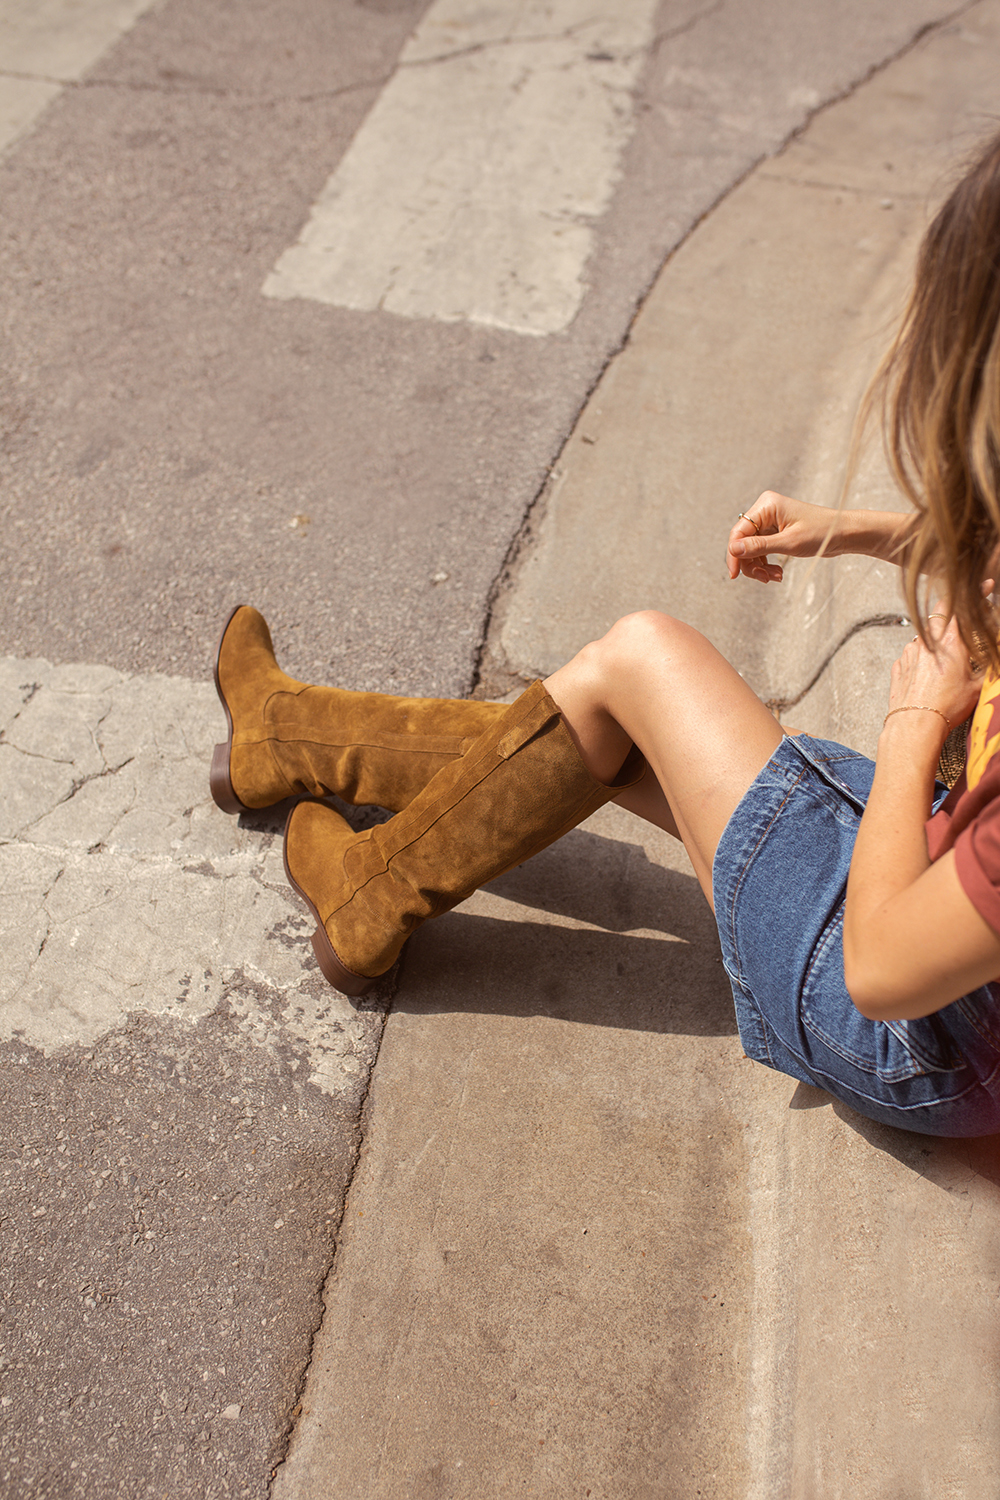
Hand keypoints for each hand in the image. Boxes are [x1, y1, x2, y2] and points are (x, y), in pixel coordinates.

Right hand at [726, 491, 839, 582]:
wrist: (844, 534)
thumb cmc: (822, 532)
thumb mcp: (788, 543)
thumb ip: (759, 546)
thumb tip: (733, 549)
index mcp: (767, 505)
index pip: (739, 531)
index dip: (734, 554)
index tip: (734, 575)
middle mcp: (766, 511)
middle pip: (743, 542)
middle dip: (751, 563)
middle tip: (763, 578)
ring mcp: (770, 522)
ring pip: (751, 549)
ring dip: (759, 566)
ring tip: (775, 577)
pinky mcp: (776, 532)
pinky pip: (761, 550)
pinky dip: (766, 564)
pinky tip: (777, 573)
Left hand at [886, 604, 988, 733]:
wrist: (914, 725)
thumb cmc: (945, 708)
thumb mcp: (977, 688)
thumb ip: (989, 669)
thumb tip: (995, 665)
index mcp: (952, 643)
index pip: (964, 608)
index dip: (975, 595)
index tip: (983, 587)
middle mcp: (929, 642)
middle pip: (941, 611)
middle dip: (954, 606)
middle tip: (964, 611)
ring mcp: (911, 651)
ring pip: (925, 631)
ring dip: (937, 631)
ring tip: (947, 646)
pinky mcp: (899, 664)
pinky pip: (912, 650)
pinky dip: (922, 652)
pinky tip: (929, 666)